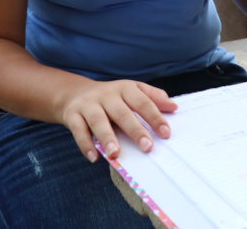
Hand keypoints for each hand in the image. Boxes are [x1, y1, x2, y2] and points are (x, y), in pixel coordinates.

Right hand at [58, 79, 177, 162]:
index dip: (155, 117)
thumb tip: (174, 107)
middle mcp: (107, 95)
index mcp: (125, 88)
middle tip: (147, 147)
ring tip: (115, 153)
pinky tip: (94, 157)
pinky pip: (78, 130)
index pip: (142, 102)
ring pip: (98, 120)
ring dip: (107, 137)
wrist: (74, 93)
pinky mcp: (72, 115)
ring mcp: (88, 105)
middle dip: (135, 130)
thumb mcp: (132, 91)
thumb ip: (153, 98)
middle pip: (122, 112)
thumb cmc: (112, 98)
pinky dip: (85, 144)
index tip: (166, 133)